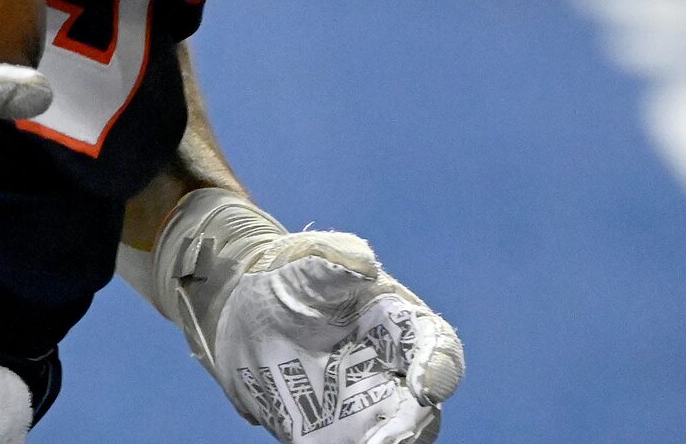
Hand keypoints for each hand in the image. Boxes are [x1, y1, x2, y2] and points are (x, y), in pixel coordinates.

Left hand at [126, 189, 461, 443]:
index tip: (423, 385)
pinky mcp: (332, 431)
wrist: (246, 310)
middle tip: (389, 437)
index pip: (438, 349)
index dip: (439, 369)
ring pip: (392, 436)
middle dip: (413, 426)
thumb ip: (336, 260)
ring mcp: (364, 407)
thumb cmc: (291, 278)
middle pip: (422, 409)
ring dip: (386, 443)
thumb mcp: (308, 261)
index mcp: (399, 326)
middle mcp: (391, 373)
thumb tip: (363, 264)